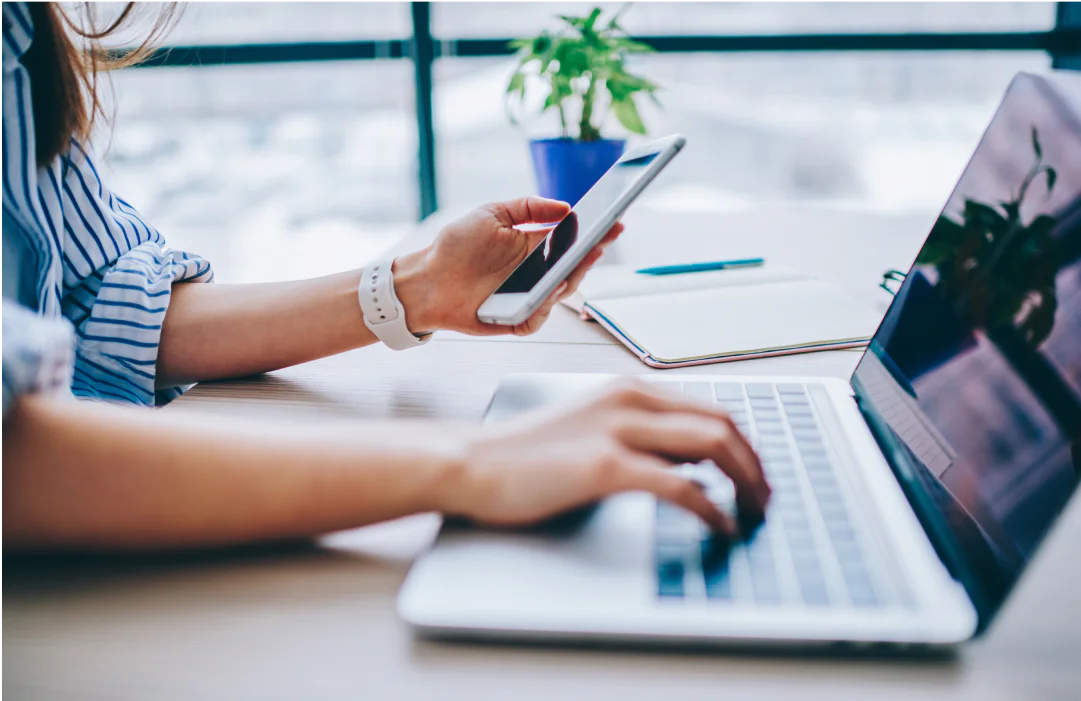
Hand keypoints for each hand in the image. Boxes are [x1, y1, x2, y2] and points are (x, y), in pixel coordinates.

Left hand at [393, 197, 622, 336]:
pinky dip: (545, 307)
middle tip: (601, 241)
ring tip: (578, 261)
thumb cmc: (457, 246)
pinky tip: (547, 293)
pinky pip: (538, 317)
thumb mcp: (492, 214)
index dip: (595, 232)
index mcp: (535, 246)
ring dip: (571, 278)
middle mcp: (536, 273)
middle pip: (574, 267)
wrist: (427, 279)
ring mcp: (528, 297)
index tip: (613, 220)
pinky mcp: (517, 319)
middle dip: (591, 254)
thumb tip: (565, 207)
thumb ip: (529, 207)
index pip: (573, 239)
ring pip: (561, 292)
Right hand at [441, 379, 769, 533]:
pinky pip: (680, 485)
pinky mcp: (605, 466)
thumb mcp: (592, 427)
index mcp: (630, 390)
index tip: (756, 474)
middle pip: (723, 423)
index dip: (745, 444)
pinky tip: (719, 525)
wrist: (472, 462)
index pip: (711, 409)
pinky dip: (711, 507)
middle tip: (766, 497)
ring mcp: (619, 430)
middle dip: (756, 463)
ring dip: (746, 481)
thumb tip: (690, 461)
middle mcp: (631, 400)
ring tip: (754, 512)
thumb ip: (639, 435)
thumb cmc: (525, 453)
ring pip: (713, 445)